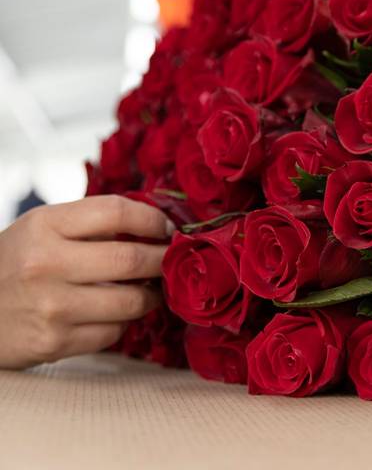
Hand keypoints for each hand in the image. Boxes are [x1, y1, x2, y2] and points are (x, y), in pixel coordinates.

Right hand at [0, 196, 173, 368]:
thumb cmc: (15, 262)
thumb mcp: (42, 227)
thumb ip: (91, 222)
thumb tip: (154, 223)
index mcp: (45, 225)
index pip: (115, 212)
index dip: (151, 219)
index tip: (167, 227)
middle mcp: (46, 264)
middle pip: (130, 259)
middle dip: (162, 259)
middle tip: (172, 259)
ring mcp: (51, 307)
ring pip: (129, 302)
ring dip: (151, 295)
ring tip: (153, 287)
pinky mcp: (54, 343)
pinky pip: (112, 333)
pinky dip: (124, 322)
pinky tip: (120, 312)